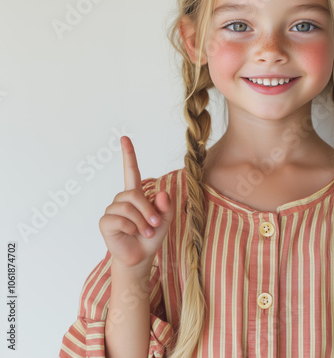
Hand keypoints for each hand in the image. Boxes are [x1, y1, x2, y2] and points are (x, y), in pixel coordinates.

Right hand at [99, 136, 172, 269]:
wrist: (140, 258)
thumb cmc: (151, 237)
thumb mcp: (165, 219)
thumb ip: (166, 205)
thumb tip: (162, 192)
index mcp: (135, 195)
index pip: (131, 171)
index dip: (128, 154)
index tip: (124, 138)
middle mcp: (121, 199)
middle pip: (134, 193)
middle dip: (148, 210)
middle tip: (155, 226)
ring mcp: (112, 210)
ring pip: (128, 207)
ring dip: (141, 222)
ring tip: (145, 232)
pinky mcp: (105, 222)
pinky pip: (119, 219)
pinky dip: (131, 228)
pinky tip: (132, 235)